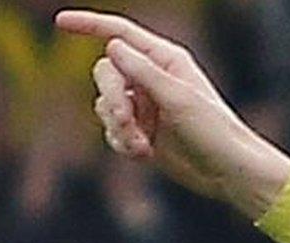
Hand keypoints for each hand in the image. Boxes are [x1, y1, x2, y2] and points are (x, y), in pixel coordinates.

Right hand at [55, 9, 289, 218]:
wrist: (229, 174)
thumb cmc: (215, 132)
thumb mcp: (178, 98)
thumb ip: (143, 72)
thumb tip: (112, 45)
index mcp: (166, 60)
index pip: (121, 34)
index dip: (89, 25)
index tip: (61, 22)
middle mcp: (152, 79)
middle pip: (105, 72)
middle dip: (111, 97)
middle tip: (126, 119)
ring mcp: (145, 106)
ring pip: (104, 105)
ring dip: (118, 126)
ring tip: (143, 145)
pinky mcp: (141, 131)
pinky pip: (111, 130)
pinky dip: (122, 142)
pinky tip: (145, 154)